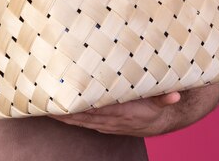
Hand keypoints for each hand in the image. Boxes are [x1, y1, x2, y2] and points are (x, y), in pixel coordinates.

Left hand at [49, 92, 181, 135]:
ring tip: (43, 106)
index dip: (80, 105)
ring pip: (79, 121)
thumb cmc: (155, 106)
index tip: (65, 98)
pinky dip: (68, 120)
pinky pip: (81, 123)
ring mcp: (105, 124)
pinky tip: (55, 114)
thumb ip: (164, 97)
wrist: (158, 122)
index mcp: (122, 112)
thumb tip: (175, 94)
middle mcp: (111, 120)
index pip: (96, 109)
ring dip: (61, 116)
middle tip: (45, 99)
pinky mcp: (103, 125)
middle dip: (63, 109)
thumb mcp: (161, 100)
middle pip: (82, 116)